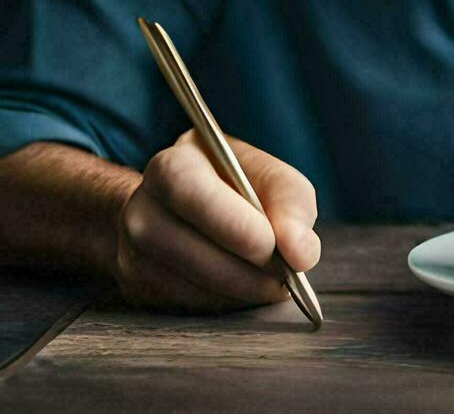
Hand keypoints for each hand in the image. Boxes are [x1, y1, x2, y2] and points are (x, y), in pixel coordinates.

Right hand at [112, 130, 319, 310]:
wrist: (191, 210)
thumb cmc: (240, 186)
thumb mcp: (272, 178)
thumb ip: (292, 205)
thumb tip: (302, 254)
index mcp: (171, 166)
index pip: (188, 190)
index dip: (231, 223)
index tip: (271, 246)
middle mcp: (141, 209)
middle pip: (182, 246)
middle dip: (242, 269)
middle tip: (284, 276)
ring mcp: (132, 253)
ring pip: (183, 284)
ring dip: (238, 291)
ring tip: (274, 285)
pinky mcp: (140, 289)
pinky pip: (185, 306)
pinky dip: (225, 305)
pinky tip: (248, 292)